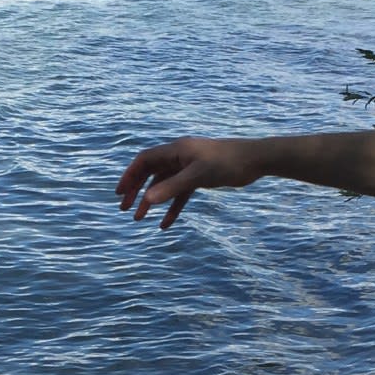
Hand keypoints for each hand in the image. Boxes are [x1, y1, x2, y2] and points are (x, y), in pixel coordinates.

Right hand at [116, 136, 260, 228]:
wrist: (254, 160)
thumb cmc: (227, 163)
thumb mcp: (197, 177)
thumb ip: (171, 188)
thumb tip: (146, 201)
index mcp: (176, 150)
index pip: (144, 161)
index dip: (129, 176)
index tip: (119, 194)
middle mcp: (180, 156)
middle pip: (150, 173)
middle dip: (136, 190)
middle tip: (125, 209)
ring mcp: (189, 167)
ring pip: (164, 185)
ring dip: (152, 201)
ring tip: (140, 219)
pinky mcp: (199, 177)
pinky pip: (180, 193)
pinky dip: (172, 207)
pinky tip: (166, 224)